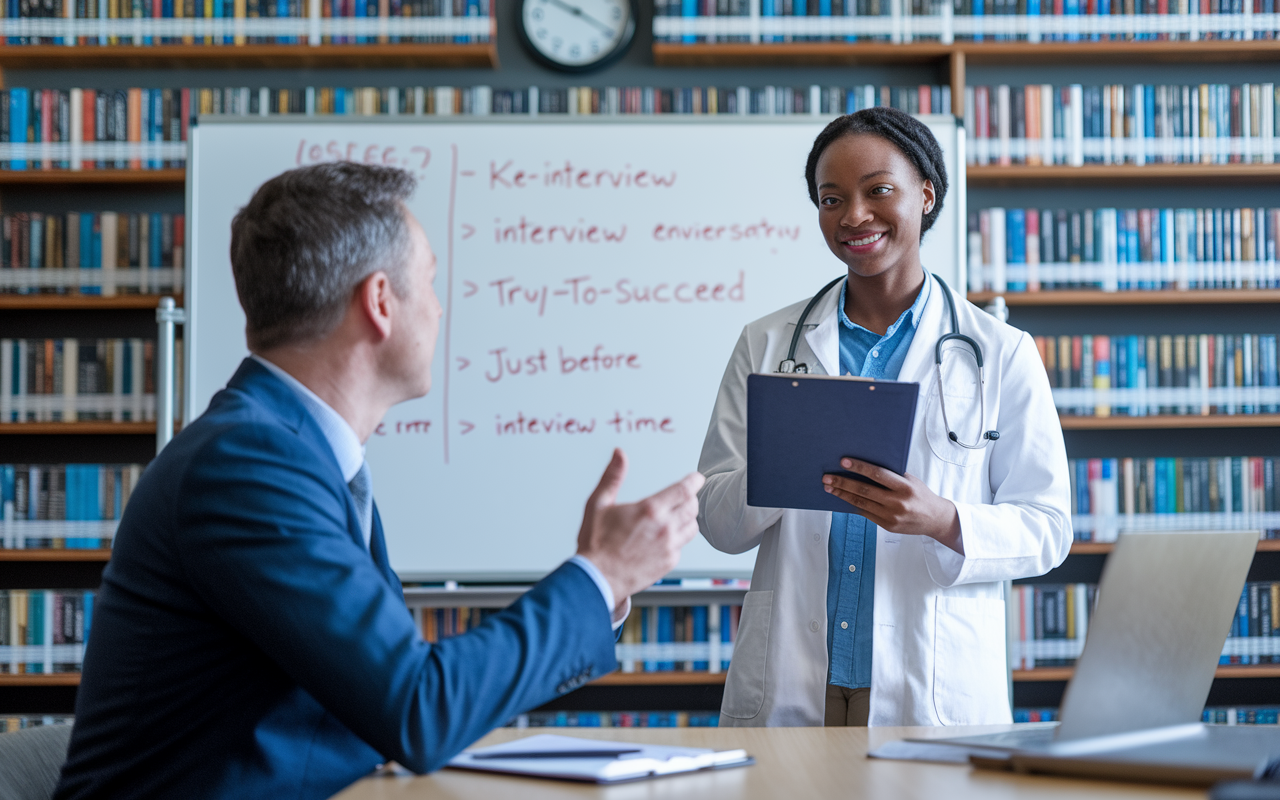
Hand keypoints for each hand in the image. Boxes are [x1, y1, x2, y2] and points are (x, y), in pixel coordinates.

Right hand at [576, 449, 704, 606]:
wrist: (597, 578)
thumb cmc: (596, 543)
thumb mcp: (598, 503)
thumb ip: (612, 476)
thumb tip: (619, 454)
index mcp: (650, 510)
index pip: (684, 490)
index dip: (694, 481)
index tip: (696, 478)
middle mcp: (665, 528)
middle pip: (693, 507)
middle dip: (690, 498)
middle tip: (683, 496)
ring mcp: (669, 547)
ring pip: (692, 527)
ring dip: (687, 519)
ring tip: (675, 517)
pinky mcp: (669, 563)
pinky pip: (681, 546)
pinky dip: (677, 539)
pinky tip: (664, 539)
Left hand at [822, 457, 962, 553]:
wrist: (935, 519)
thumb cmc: (921, 495)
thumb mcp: (910, 480)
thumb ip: (891, 474)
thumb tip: (865, 465)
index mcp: (904, 487)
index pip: (877, 474)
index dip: (859, 467)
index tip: (843, 462)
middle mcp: (897, 502)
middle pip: (864, 490)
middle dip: (842, 483)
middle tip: (827, 477)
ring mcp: (891, 516)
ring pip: (861, 503)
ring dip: (842, 495)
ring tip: (829, 488)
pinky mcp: (887, 526)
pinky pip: (865, 514)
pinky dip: (852, 505)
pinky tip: (843, 499)